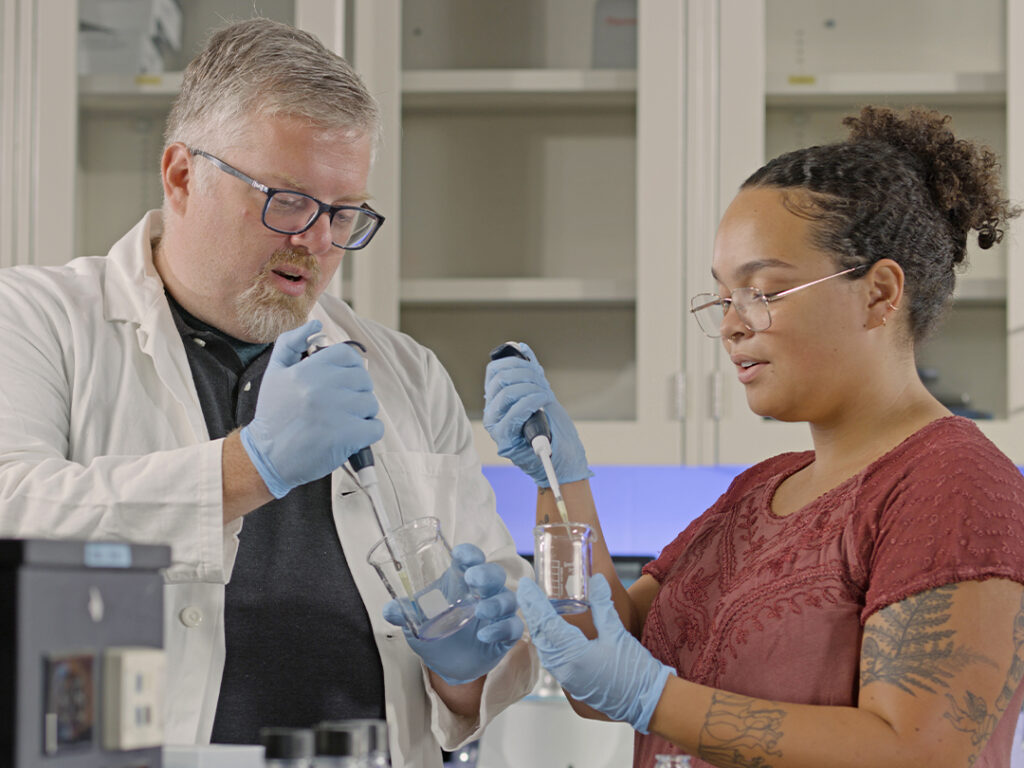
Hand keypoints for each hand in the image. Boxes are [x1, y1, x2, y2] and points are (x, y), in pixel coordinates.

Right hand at [239, 319, 383, 497]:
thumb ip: (292, 342)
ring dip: (361, 414)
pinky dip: (367, 434)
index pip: (349, 356)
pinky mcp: (348, 437)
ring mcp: (338, 412)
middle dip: (355, 393)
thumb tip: (316, 323)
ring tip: (340, 422)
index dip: (349, 369)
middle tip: (338, 406)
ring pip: (371, 404)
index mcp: (309, 369)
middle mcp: (324, 387)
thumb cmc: (274, 414)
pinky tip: (350, 436)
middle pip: (363, 380)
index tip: (341, 383)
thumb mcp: (275, 372)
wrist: (267, 456)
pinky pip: (376, 427)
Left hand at [384, 544, 523, 684]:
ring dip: (496, 602)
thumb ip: (403, 614)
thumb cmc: (435, 633)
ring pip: (508, 599)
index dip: (469, 554)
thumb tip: (389, 609)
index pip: (471, 559)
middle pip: (494, 575)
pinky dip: (501, 629)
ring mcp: (496, 614)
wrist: (447, 666)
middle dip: (487, 574)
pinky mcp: (504, 635)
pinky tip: (485, 635)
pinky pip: (512, 627)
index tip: (460, 555)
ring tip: (481, 610)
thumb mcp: (416, 624)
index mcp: (461, 581)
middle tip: (473, 578)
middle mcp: (482, 593)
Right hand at [483, 342, 591, 486]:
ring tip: (545, 395)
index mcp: (498, 401)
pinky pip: (513, 413)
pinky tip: (544, 403)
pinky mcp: (504, 441)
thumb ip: (532, 374)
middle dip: (524, 373)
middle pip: (498, 379)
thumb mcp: (544, 396)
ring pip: (505, 394)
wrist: (566, 463)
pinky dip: (532, 401)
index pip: (494, 371)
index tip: (533, 366)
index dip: (513, 361)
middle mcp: (493, 413)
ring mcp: (496, 428)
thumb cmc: (556, 432)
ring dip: (530, 388)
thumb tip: (522, 348)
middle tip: (542, 382)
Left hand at [516, 573, 672, 733]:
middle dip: (532, 613)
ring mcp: (567, 679)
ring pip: (544, 649)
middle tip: (525, 593)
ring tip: (534, 609)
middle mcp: (565, 669)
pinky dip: (547, 642)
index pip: (546, 623)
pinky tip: (549, 633)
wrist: (646, 703)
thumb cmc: (634, 671)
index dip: (534, 602)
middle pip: (540, 636)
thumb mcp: (617, 633)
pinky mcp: (572, 684)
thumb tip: (595, 580)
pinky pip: (552, 660)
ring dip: (538, 628)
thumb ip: (603, 606)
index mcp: (574, 655)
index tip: (525, 586)